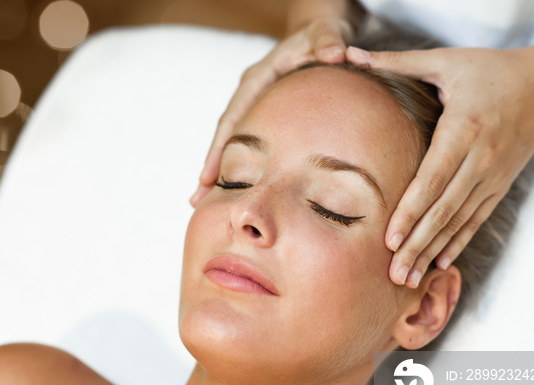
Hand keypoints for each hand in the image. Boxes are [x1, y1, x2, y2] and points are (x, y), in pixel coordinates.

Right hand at [190, 18, 352, 206]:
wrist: (319, 34)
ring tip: (206, 203)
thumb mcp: (324, 32)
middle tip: (196, 200)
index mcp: (257, 79)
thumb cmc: (320, 34)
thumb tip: (337, 54)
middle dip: (211, 167)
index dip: (219, 148)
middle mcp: (250, 94)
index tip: (208, 176)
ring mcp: (255, 105)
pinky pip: (249, 142)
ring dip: (220, 171)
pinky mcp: (265, 114)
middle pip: (225, 135)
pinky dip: (241, 165)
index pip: (232, 117)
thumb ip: (327, 40)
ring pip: (234, 142)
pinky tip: (237, 189)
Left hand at [346, 41, 533, 287]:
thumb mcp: (447, 61)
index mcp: (464, 130)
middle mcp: (480, 159)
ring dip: (433, 251)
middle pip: (444, 210)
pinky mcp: (498, 186)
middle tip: (393, 274)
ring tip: (409, 278)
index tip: (390, 238)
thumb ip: (399, 62)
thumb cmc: (492, 72)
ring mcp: (492, 176)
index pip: (433, 179)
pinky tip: (441, 263)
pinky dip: (458, 242)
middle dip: (417, 245)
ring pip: (459, 222)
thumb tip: (354, 54)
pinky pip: (476, 220)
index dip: (411, 212)